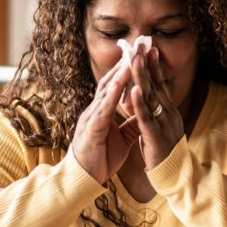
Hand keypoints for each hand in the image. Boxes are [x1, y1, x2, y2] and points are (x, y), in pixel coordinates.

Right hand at [71, 60, 140, 183]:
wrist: (83, 181)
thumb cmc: (100, 160)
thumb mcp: (121, 139)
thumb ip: (130, 126)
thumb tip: (143, 116)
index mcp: (102, 112)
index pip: (115, 86)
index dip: (127, 69)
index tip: (140, 53)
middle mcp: (95, 110)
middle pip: (110, 81)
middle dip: (124, 63)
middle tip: (137, 45)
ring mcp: (91, 118)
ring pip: (107, 91)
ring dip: (120, 73)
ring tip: (132, 57)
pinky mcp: (91, 129)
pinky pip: (103, 109)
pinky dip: (112, 95)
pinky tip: (121, 83)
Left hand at [128, 47, 184, 169]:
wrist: (175, 175)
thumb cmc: (164, 152)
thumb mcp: (161, 127)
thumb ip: (155, 112)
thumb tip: (149, 97)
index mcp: (168, 111)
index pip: (160, 84)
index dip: (154, 67)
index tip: (149, 49)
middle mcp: (168, 113)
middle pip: (156, 85)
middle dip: (147, 65)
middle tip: (141, 45)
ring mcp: (163, 124)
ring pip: (150, 97)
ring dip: (142, 77)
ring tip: (135, 60)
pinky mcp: (155, 136)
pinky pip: (146, 117)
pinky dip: (139, 103)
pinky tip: (134, 90)